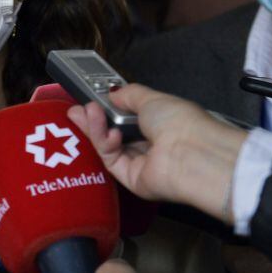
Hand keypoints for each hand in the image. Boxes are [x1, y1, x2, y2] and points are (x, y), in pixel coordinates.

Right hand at [67, 84, 246, 220]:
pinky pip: (111, 159)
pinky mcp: (131, 178)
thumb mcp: (152, 98)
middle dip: (95, 120)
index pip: (127, 117)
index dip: (108, 109)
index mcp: (160, 124)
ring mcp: (141, 163)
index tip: (91, 100)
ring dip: (96, 128)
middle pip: (113, 132)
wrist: (193, 154)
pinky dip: (106, 143)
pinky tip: (109, 131)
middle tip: (78, 109)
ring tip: (87, 112)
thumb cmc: (181, 123)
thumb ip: (127, 94)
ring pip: (109, 146)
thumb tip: (112, 94)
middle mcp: (151, 144)